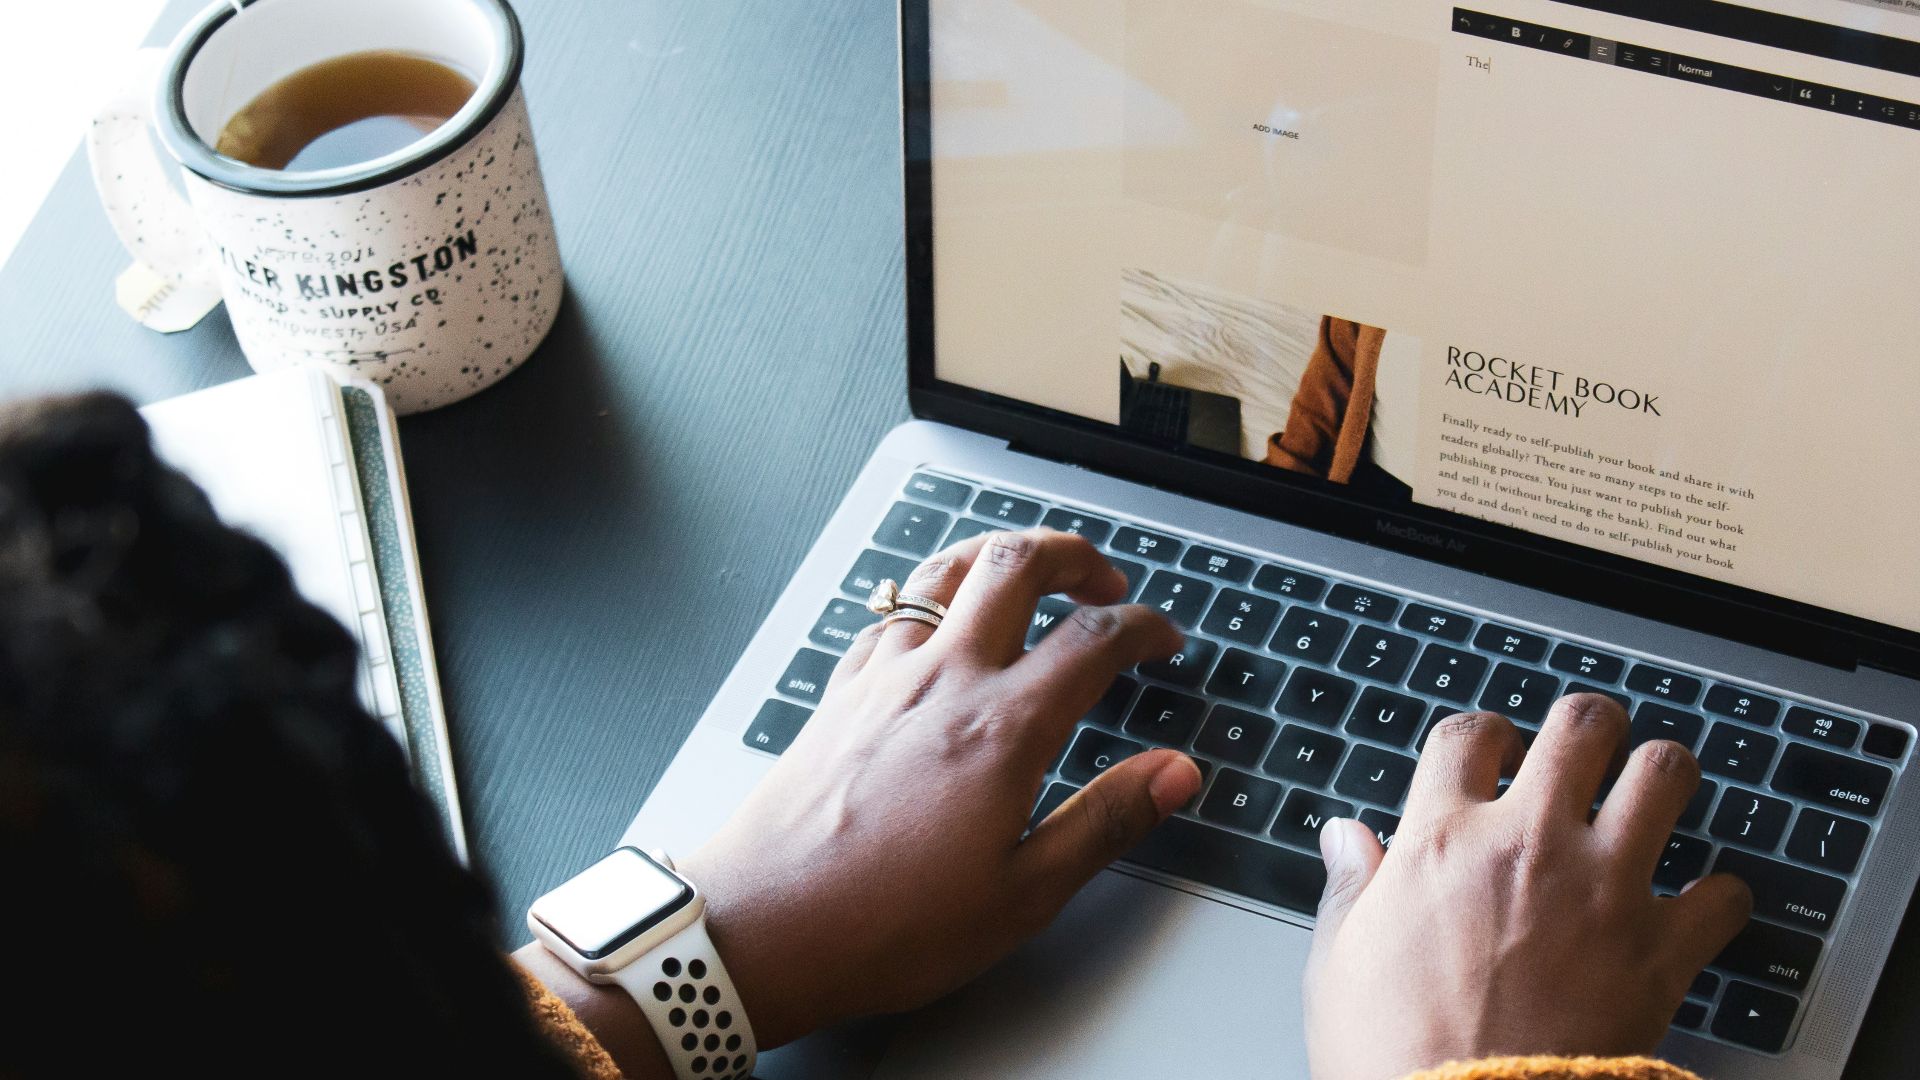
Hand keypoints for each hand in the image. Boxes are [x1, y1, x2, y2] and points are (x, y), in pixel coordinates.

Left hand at [679, 528, 1204, 1047]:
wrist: (761, 929)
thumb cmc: (885, 925)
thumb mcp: (1022, 895)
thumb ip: (1105, 822)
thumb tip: (1174, 774)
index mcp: (1002, 728)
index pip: (1094, 639)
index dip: (1142, 626)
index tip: (1162, 639)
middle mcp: (942, 680)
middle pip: (1016, 565)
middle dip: (1073, 554)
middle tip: (1103, 578)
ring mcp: (882, 679)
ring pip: (944, 572)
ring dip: (997, 558)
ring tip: (1026, 576)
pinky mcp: (839, 695)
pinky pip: (889, 615)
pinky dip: (928, 601)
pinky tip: (934, 628)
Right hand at [1304, 695, 1753, 1078]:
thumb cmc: (1394, 1056)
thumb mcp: (1339, 966)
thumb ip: (1350, 889)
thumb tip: (1345, 838)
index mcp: (1442, 841)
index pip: (1469, 734)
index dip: (1483, 735)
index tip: (1491, 755)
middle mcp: (1529, 844)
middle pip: (1581, 726)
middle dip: (1589, 727)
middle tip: (1588, 748)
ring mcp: (1603, 889)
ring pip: (1665, 774)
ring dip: (1661, 776)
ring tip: (1653, 792)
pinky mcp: (1661, 949)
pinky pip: (1723, 894)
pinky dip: (1720, 897)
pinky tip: (1701, 905)